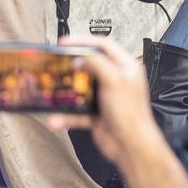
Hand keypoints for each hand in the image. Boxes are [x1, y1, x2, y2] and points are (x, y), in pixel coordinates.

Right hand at [44, 37, 161, 169]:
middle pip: (91, 64)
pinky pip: (77, 111)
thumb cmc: (131, 115)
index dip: (84, 41)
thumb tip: (81, 56)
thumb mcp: (114, 80)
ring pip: (81, 88)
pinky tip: (57, 118)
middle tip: (59, 61)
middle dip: (74, 64)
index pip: (104, 45)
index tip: (66, 42)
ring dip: (67, 92)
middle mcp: (117, 80)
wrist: (131, 147)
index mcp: (126, 68)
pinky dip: (66, 115)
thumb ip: (96, 63)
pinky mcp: (97, 113)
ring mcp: (106, 97)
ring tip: (56, 86)